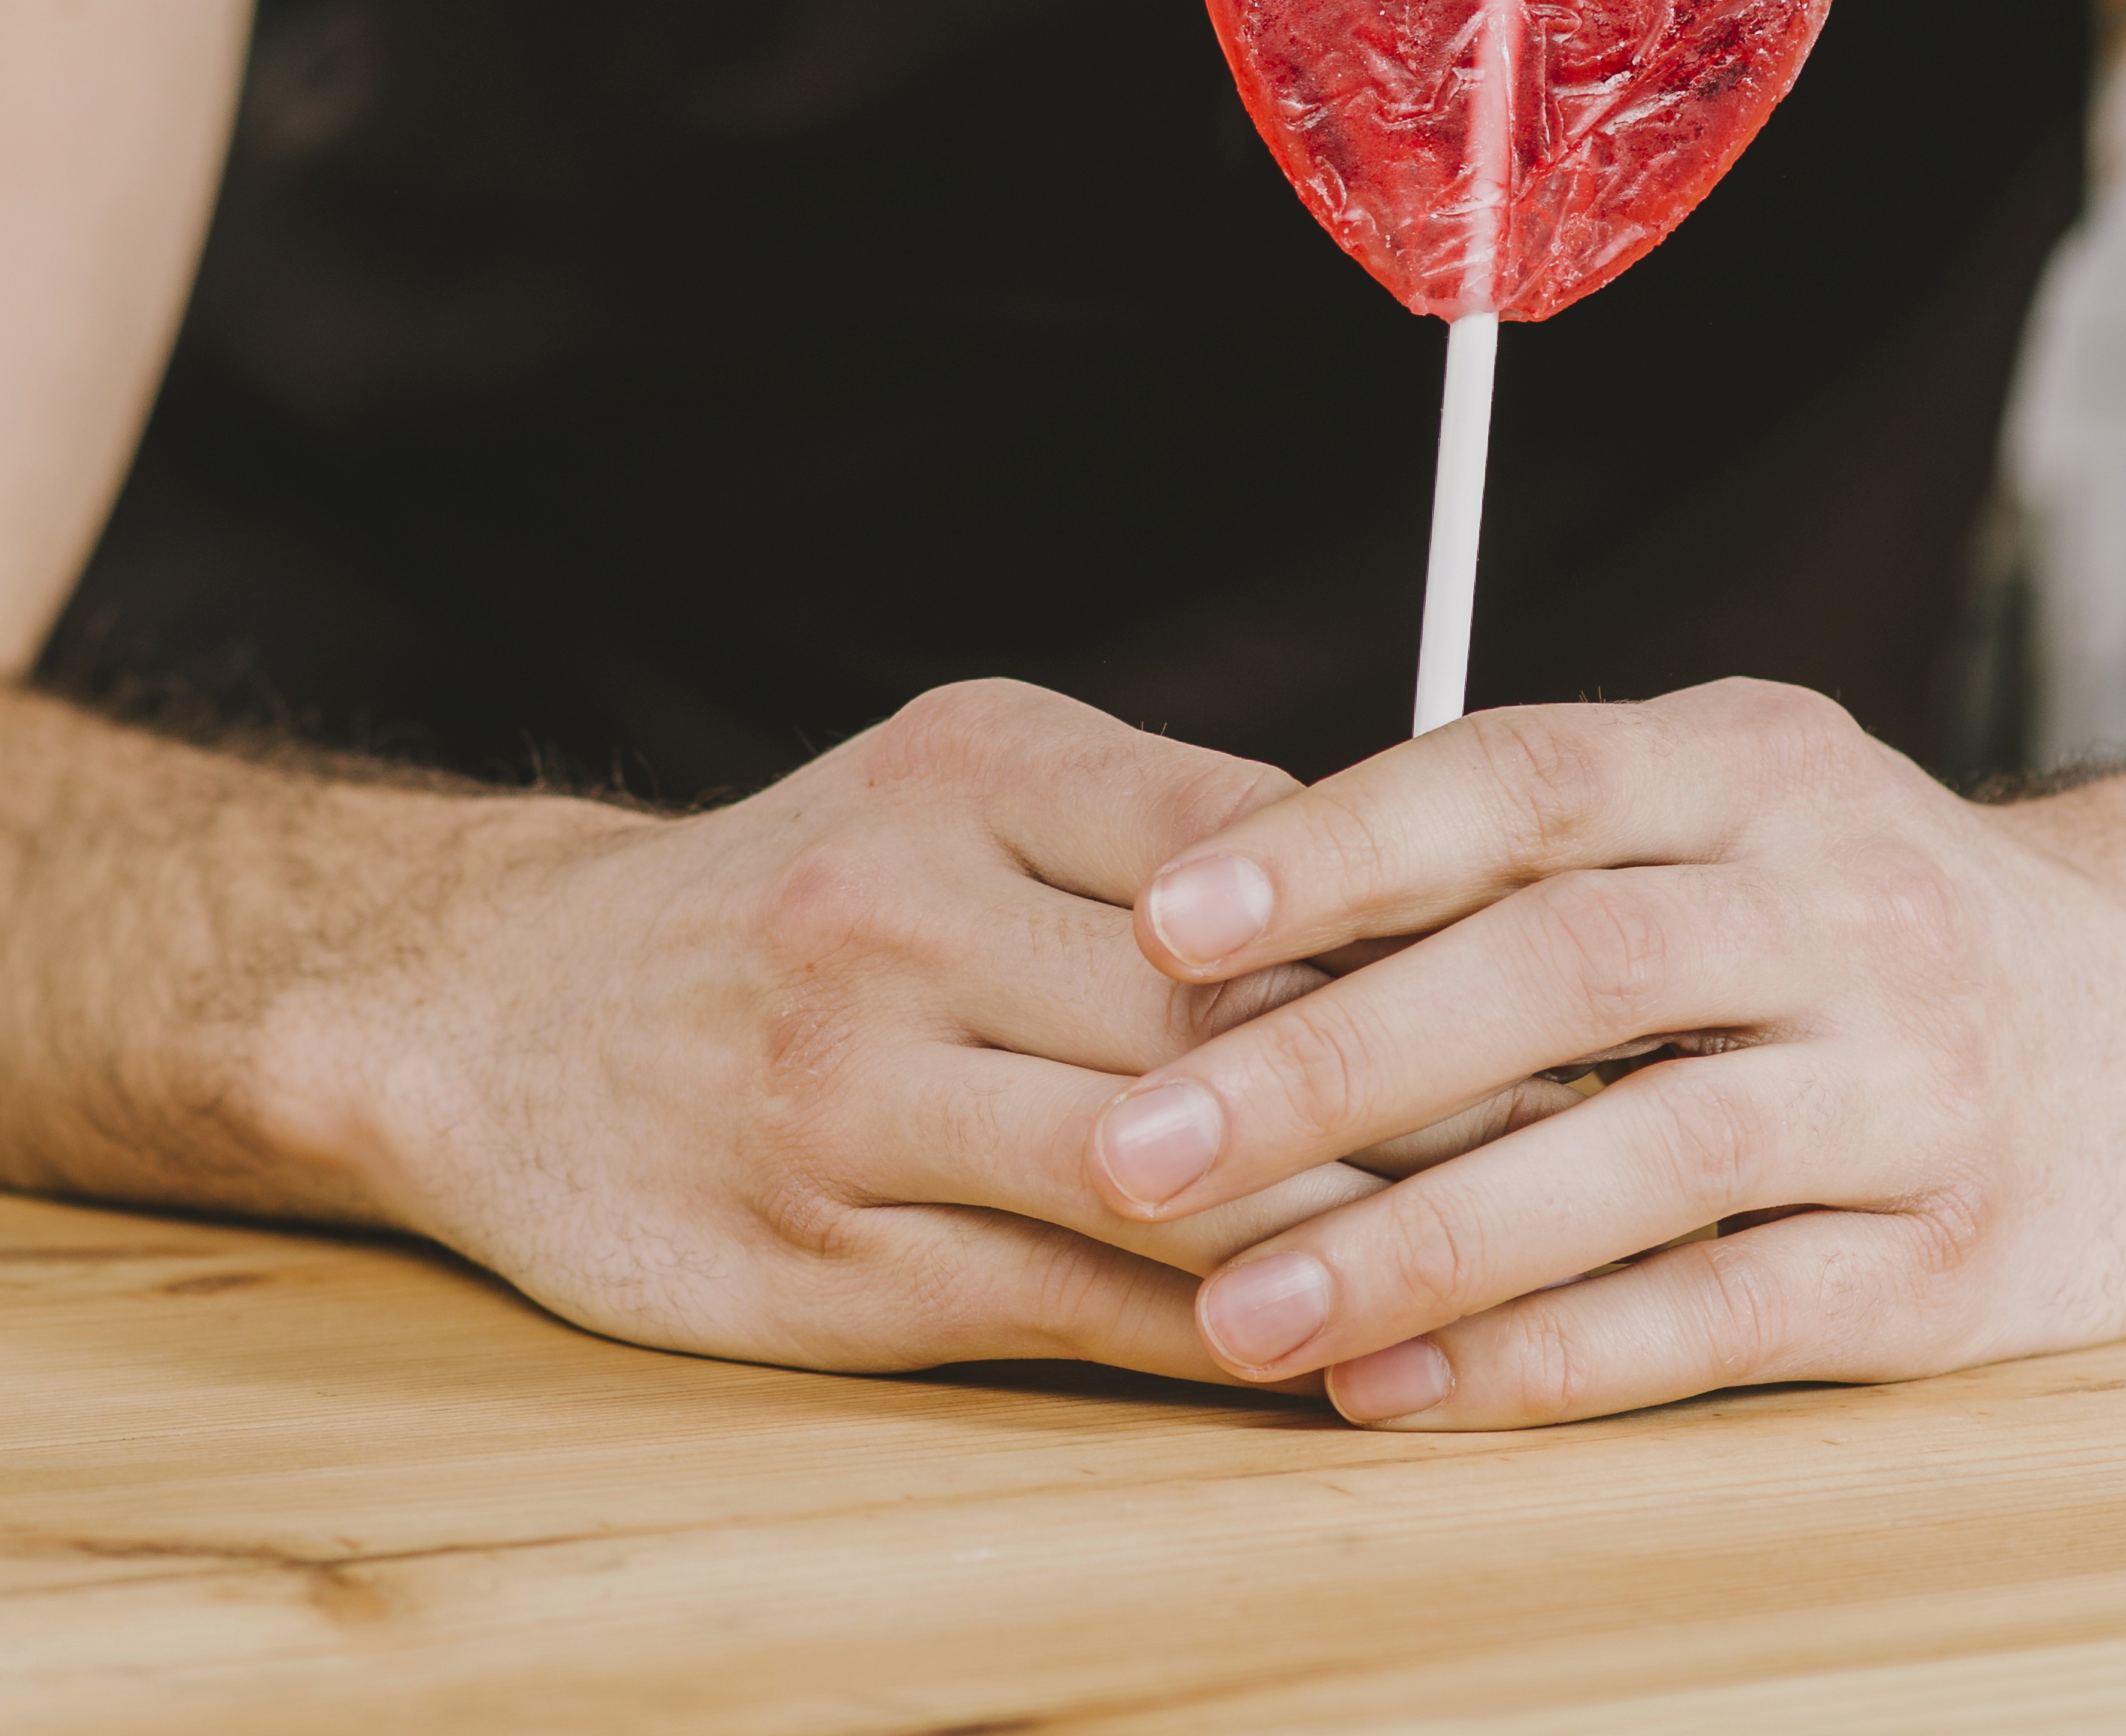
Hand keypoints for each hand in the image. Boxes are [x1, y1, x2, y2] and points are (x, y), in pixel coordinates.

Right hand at [323, 680, 1563, 1381]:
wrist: (490, 1014)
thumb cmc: (782, 902)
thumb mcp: (955, 787)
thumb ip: (1166, 830)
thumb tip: (1436, 889)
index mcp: (973, 768)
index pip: (1273, 845)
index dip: (1451, 923)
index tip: (1608, 979)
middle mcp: (906, 913)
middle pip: (1246, 1021)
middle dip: (1455, 1092)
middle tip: (1635, 1138)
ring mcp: (859, 1093)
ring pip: (1183, 1182)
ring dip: (1375, 1239)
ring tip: (1537, 1264)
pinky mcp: (834, 1258)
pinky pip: (1090, 1309)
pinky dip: (1245, 1344)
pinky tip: (1359, 1358)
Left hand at [1079, 681, 2125, 1426]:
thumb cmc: (1874, 909)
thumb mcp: (1734, 800)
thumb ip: (1531, 840)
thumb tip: (1234, 915)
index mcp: (1756, 762)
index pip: (1521, 778)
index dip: (1336, 847)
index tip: (1162, 925)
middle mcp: (1844, 905)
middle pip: (1560, 970)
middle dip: (1327, 1066)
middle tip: (1137, 1145)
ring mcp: (1916, 1087)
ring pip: (1641, 1159)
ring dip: (1420, 1243)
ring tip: (1239, 1313)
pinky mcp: (1958, 1261)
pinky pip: (1729, 1311)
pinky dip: (1557, 1357)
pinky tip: (1408, 1388)